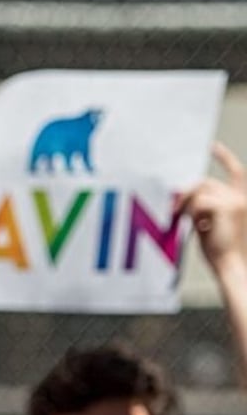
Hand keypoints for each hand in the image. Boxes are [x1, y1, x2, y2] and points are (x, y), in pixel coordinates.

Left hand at [177, 141, 246, 272]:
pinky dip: (190, 211)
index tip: (213, 147)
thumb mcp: (210, 224)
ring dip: (185, 203)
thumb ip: (202, 208)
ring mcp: (235, 202)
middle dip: (186, 194)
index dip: (224, 158)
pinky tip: (193, 224)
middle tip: (174, 210)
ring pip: (199, 190)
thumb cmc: (219, 252)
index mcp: (241, 201)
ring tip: (182, 219)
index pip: (236, 172)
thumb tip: (181, 197)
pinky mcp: (226, 207)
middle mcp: (241, 198)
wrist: (231, 266)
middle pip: (205, 182)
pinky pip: (198, 201)